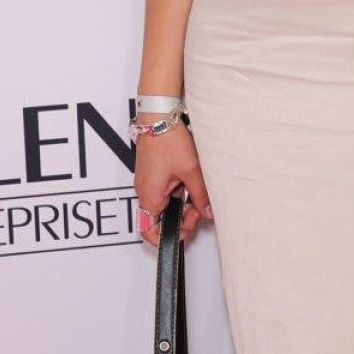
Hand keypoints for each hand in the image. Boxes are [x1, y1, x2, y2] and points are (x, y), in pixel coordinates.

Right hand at [136, 126, 212, 242]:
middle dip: (182, 219)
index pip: (149, 230)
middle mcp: (145, 192)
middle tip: (199, 210)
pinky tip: (191, 183)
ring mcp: (149, 183)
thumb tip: (207, 213)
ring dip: (183, 205)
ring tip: (198, 193)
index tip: (188, 229)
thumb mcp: (191, 171)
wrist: (159, 117)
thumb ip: (200, 195)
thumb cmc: (168, 140)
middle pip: (160, 220)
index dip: (168, 236)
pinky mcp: (155, 174)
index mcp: (149, 195)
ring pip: (166, 205)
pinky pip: (166, 192)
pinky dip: (180, 193)